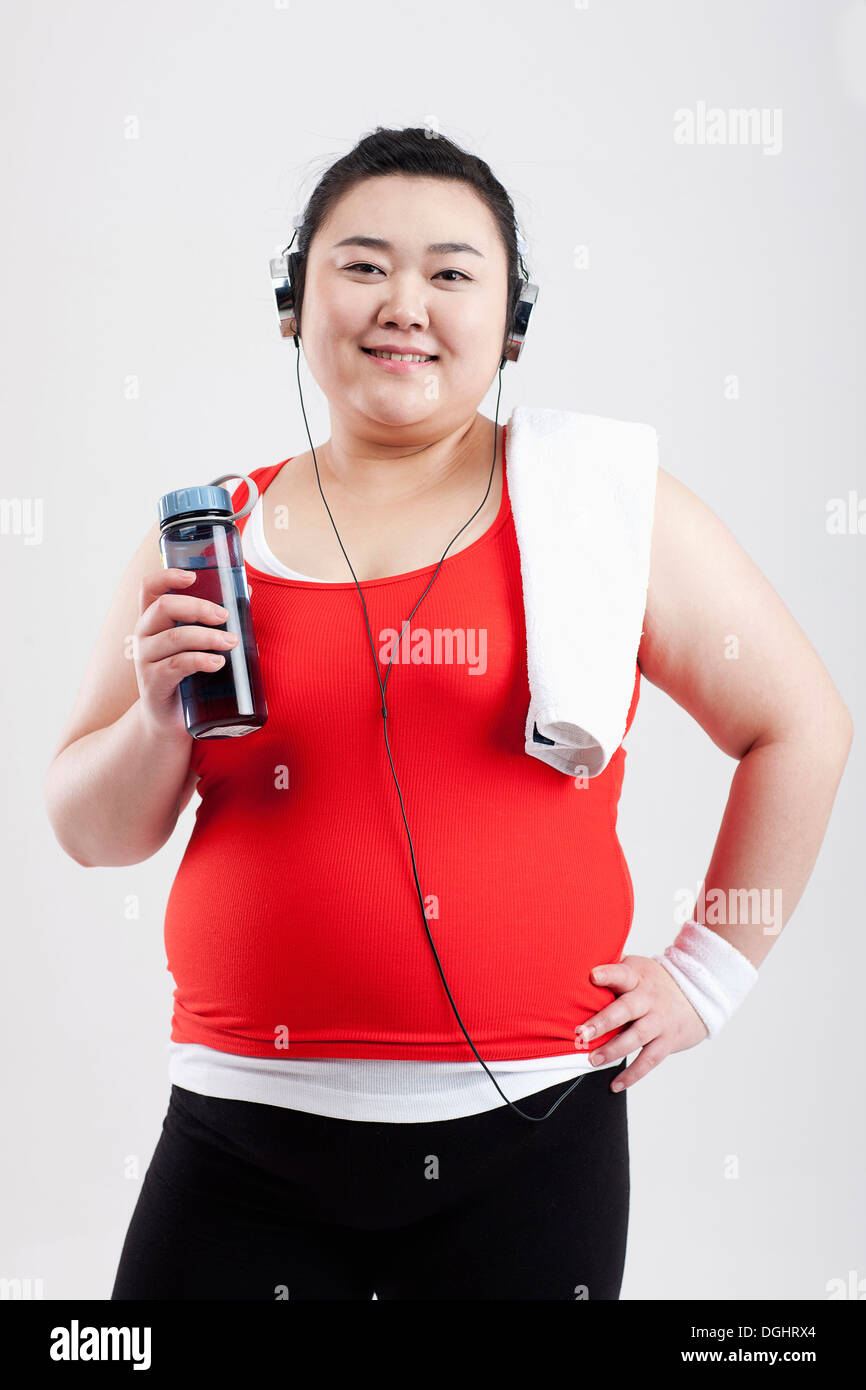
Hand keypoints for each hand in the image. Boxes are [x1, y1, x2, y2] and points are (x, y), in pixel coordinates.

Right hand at [132, 568, 238, 736]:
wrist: (170, 721)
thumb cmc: (189, 675)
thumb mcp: (198, 644)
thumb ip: (217, 618)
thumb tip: (247, 591)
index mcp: (153, 620)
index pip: (149, 588)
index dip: (167, 577)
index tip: (192, 576)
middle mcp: (143, 635)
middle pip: (164, 607)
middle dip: (199, 607)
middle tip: (225, 616)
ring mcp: (145, 660)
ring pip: (175, 637)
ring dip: (208, 637)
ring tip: (232, 642)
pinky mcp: (153, 683)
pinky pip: (177, 665)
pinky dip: (201, 660)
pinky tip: (218, 663)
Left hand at [576, 954, 709, 1091]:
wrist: (698, 995)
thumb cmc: (653, 982)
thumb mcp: (636, 969)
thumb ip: (612, 971)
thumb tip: (575, 968)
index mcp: (637, 977)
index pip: (622, 973)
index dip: (608, 973)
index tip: (591, 976)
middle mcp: (649, 998)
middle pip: (626, 1009)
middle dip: (603, 1021)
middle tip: (582, 1033)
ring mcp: (660, 1020)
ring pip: (636, 1037)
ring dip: (613, 1050)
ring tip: (592, 1060)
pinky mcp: (668, 1041)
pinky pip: (649, 1060)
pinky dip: (632, 1074)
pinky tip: (615, 1084)